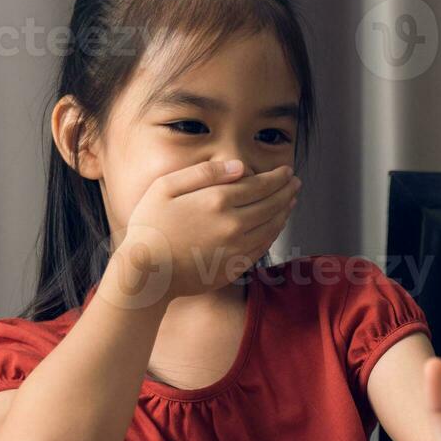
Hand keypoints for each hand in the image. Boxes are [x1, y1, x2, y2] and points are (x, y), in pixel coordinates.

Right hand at [110, 159, 299, 303]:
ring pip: (272, 227)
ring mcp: (237, 248)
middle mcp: (234, 225)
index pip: (261, 185)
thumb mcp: (166, 187)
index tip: (287, 172)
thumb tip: (239, 167)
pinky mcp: (235, 267)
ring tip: (291, 201)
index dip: (277, 178)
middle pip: (272, 205)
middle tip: (295, 183)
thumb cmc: (150, 226)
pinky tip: (275, 226)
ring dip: (285, 212)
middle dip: (286, 192)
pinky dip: (274, 233)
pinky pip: (263, 247)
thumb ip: (204, 173)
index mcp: (218, 201)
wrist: (145, 273)